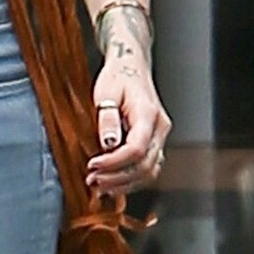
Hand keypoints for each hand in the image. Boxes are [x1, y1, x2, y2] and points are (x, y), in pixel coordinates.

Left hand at [87, 51, 169, 194]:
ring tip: (100, 187)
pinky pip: (147, 168)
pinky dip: (130, 179)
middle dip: (117, 178)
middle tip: (92, 181)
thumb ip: (107, 118)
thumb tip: (108, 144)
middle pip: (145, 165)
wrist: (131, 66)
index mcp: (148, 113)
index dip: (114, 163)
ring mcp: (160, 137)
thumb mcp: (106, 91)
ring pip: (149, 171)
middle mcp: (159, 128)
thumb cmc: (118, 76)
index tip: (92, 166)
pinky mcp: (154, 143)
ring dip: (124, 184)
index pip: (136, 149)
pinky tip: (112, 182)